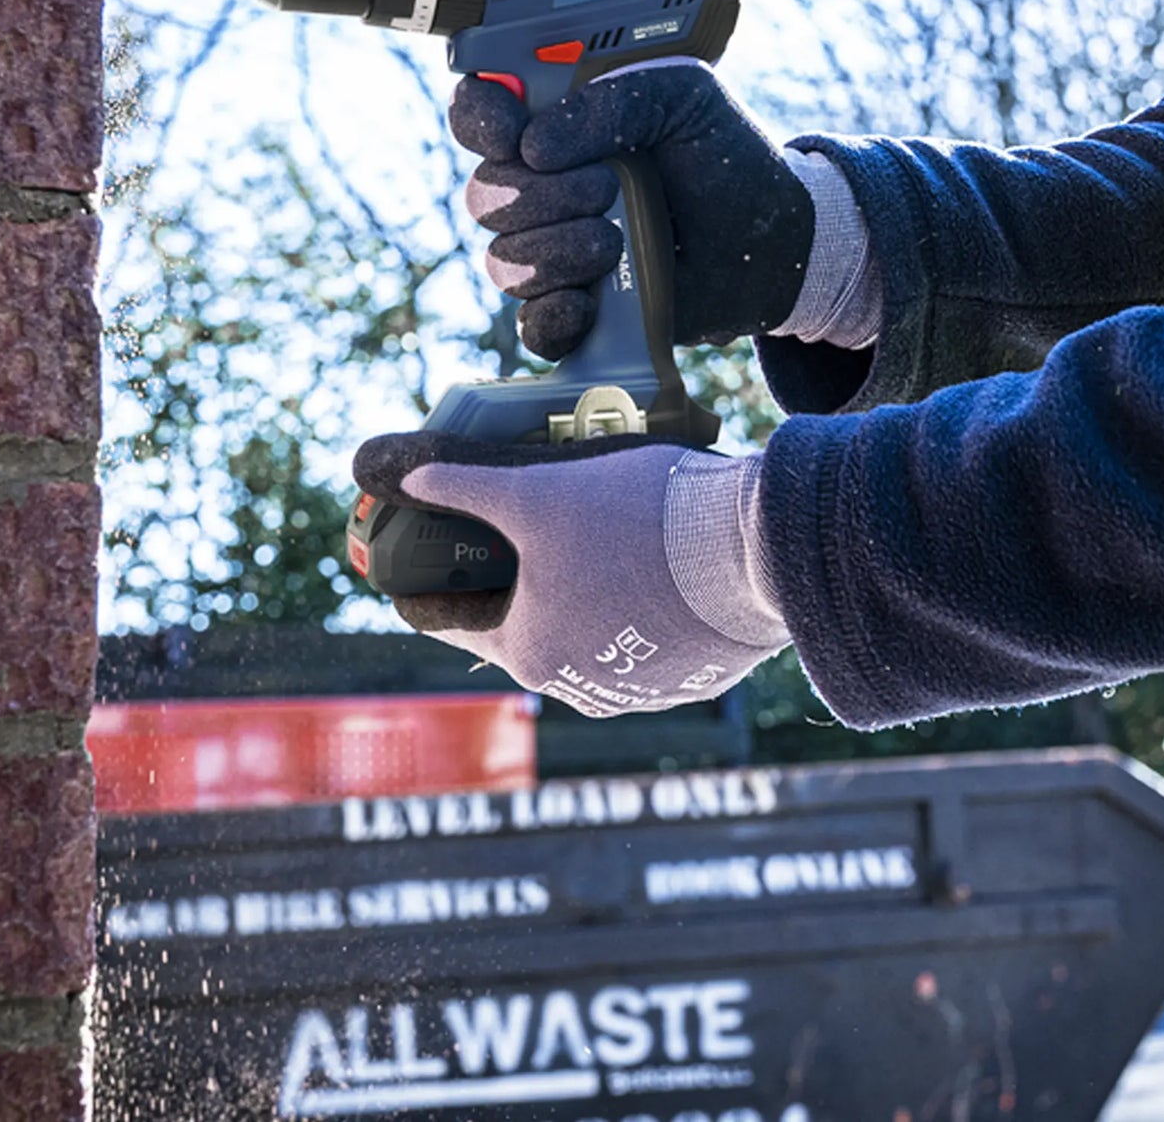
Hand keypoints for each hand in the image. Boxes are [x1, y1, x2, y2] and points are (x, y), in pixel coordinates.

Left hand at [353, 430, 787, 716]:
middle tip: (530, 520)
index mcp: (530, 652)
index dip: (433, 577)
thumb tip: (406, 474)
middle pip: (526, 622)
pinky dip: (640, 606)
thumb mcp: (536, 490)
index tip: (432, 547)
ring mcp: (642, 688)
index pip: (452, 620)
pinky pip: (649, 640)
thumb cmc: (637, 523)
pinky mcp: (694, 676)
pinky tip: (652, 560)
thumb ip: (465, 485)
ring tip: (598, 530)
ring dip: (584, 590)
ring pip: (590, 631)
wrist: (757, 551)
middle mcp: (580, 686)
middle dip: (520, 573)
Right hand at [451, 60, 815, 358]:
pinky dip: (554, 314)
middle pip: (484, 195)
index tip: (512, 135)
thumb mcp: (682, 99)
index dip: (479, 122)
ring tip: (618, 242)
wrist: (770, 242)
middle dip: (542, 195)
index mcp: (557, 125)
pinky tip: (589, 300)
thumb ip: (611, 100)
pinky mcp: (576, 312)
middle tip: (607, 188)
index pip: (479, 113)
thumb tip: (533, 148)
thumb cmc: (725, 159)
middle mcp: (542, 188)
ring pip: (502, 260)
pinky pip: (530, 325)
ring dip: (557, 250)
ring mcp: (554, 252)